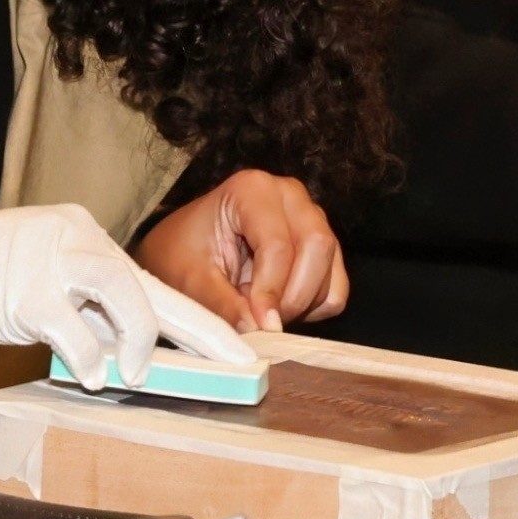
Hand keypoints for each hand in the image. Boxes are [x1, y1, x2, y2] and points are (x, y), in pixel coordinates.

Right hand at [0, 203, 254, 390]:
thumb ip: (82, 315)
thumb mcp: (37, 290)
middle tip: (240, 367)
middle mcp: (76, 236)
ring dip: (140, 340)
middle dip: (204, 332)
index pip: (153, 282)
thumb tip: (128, 357)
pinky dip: (88, 357)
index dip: (198, 322)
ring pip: (125, 294)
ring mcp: (50, 258)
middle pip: (154, 287)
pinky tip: (89, 375)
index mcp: (82, 235)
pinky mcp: (23, 288)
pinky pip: (73, 328)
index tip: (237, 351)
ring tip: (136, 371)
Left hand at [136, 169, 347, 333]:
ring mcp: (311, 217)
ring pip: (331, 270)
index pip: (278, 244)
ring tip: (261, 311)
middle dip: (293, 297)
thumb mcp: (191, 281)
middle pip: (317, 247)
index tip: (259, 326)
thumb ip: (224, 305)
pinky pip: (336, 288)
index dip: (271, 291)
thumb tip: (259, 329)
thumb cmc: (181, 257)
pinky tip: (279, 306)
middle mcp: (289, 195)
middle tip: (262, 323)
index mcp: (252, 190)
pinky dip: (313, 308)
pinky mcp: (323, 246)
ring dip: (301, 305)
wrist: (182, 252)